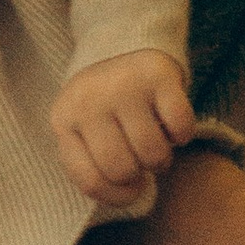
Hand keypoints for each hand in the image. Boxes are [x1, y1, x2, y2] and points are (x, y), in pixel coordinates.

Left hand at [52, 49, 195, 207]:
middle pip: (123, 170)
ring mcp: (122, 84)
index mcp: (63, 120)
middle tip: (138, 152)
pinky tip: (168, 120)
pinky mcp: (157, 75)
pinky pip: (181, 130)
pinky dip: (181, 134)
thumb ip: (94, 170)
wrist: (123, 48)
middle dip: (139, 172)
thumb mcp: (84, 134)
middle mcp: (88, 99)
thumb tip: (130, 197)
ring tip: (152, 136)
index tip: (128, 183)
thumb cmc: (105, 108)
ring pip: (153, 155)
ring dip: (161, 156)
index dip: (117, 195)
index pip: (91, 182)